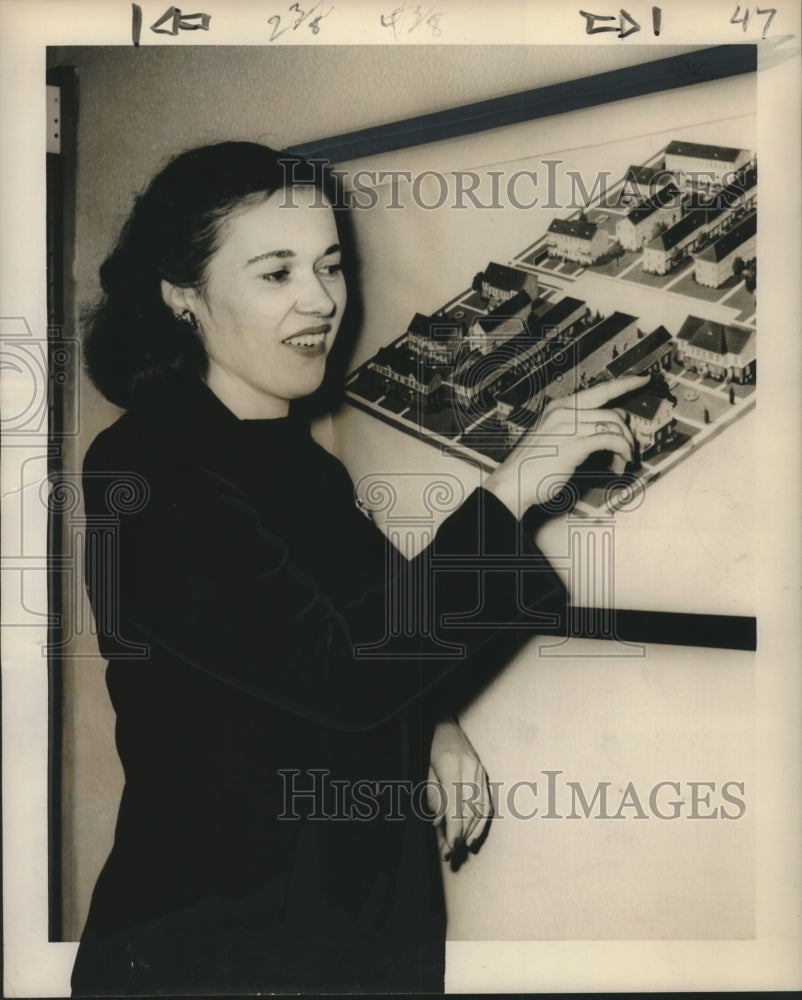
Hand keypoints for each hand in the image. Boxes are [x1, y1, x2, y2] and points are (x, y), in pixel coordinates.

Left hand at [427, 718, 492, 868]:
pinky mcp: (483, 774)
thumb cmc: (428, 744)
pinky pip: (486, 802)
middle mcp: (470, 768)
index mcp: (452, 765)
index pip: (456, 804)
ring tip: (458, 850)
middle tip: (448, 855)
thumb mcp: (423, 767)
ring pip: (480, 809)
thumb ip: (431, 794)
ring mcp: (479, 770)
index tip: (449, 847)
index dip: (454, 828)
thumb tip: (438, 822)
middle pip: (469, 810)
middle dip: (459, 835)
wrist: (443, 722)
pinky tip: (473, 837)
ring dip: (470, 832)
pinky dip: (481, 822)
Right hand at [484, 373, 648, 517]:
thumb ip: (578, 427)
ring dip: (625, 446)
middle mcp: (564, 412)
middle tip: (630, 448)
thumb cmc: (532, 465)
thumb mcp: (553, 436)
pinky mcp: (573, 445)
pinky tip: (620, 463)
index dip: (625, 384)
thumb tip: (609, 425)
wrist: (513, 482)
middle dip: (627, 432)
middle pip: (612, 411)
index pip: (600, 390)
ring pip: (614, 426)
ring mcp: (568, 427)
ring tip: (623, 461)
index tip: (642, 380)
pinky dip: (621, 452)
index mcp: (559, 406)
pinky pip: (610, 440)